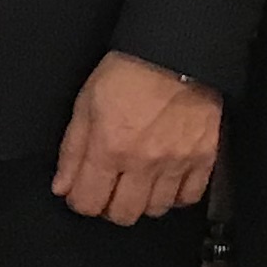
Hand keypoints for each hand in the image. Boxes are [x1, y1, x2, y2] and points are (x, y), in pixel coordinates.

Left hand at [52, 52, 222, 224]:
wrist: (177, 51)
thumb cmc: (130, 70)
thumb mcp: (86, 102)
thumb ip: (72, 149)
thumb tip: (62, 186)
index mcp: (109, 147)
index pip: (88, 202)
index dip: (79, 200)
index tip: (81, 191)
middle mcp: (143, 162)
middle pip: (123, 214)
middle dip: (109, 206)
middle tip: (109, 189)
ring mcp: (176, 162)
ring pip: (156, 210)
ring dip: (142, 201)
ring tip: (137, 182)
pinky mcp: (203, 157)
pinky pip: (189, 197)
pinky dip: (175, 195)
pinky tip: (165, 180)